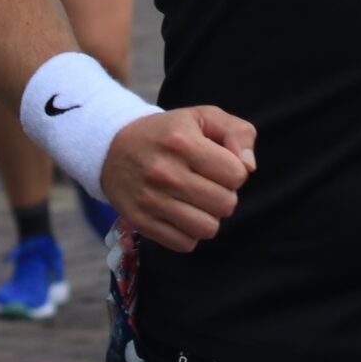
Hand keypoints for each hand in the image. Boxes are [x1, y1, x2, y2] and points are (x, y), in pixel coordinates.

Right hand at [104, 106, 255, 253]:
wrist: (112, 147)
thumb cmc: (168, 132)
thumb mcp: (203, 117)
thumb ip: (238, 132)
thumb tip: (249, 167)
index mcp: (183, 142)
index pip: (237, 175)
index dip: (234, 171)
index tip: (218, 164)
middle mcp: (165, 172)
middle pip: (226, 204)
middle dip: (223, 194)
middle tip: (206, 183)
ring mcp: (150, 199)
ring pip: (207, 228)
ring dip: (208, 216)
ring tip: (195, 200)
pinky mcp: (140, 221)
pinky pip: (185, 244)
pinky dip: (188, 232)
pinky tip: (180, 213)